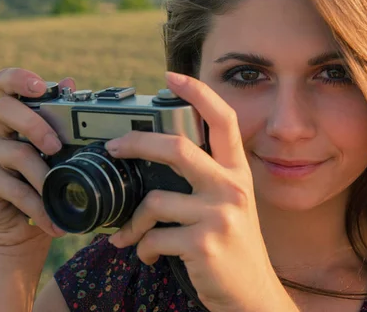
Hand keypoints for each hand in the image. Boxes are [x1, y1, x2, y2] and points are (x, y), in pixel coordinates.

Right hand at [0, 68, 73, 251]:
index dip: (18, 78)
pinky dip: (39, 206)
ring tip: (66, 191)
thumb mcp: (62, 152)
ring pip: (17, 152)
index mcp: (19, 115)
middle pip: (6, 109)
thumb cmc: (48, 181)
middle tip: (56, 145)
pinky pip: (15, 189)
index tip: (39, 85)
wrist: (25, 228)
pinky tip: (55, 220)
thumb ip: (64, 119)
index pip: (6, 84)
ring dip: (45, 174)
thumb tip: (70, 80)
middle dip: (34, 124)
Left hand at [105, 72, 292, 311]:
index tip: (172, 76)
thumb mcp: (231, 202)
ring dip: (132, 222)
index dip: (198, 92)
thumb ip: (207, 176)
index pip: (222, 119)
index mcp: (237, 171)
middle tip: (115, 147)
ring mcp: (219, 215)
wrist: (252, 293)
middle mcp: (232, 187)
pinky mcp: (204, 244)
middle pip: (177, 148)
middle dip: (137, 143)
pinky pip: (153, 237)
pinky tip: (148, 253)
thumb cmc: (234, 243)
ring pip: (154, 201)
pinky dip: (141, 247)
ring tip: (129, 233)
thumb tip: (159, 154)